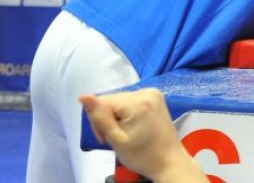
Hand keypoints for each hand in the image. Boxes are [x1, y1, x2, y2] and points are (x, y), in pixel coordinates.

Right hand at [79, 89, 206, 182]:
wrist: (169, 162)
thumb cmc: (142, 155)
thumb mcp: (116, 139)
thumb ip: (99, 117)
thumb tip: (83, 96)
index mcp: (137, 101)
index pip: (102, 101)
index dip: (97, 120)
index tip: (105, 138)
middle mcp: (146, 91)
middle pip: (112, 100)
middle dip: (108, 118)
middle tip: (116, 138)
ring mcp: (153, 93)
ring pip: (120, 101)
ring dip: (117, 116)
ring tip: (126, 134)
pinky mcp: (156, 97)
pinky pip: (131, 101)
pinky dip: (128, 113)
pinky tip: (134, 126)